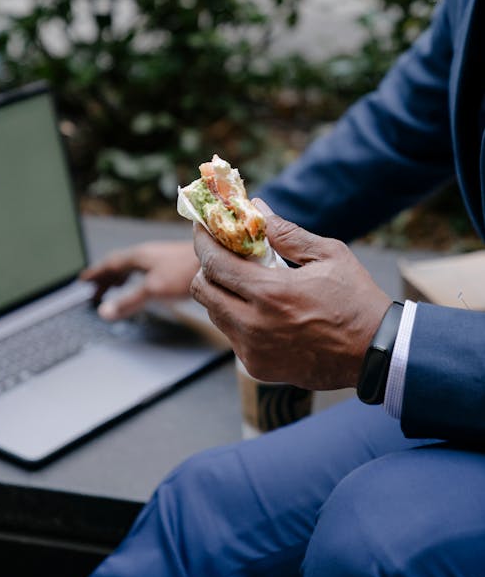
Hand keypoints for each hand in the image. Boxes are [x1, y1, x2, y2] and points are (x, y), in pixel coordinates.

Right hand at [81, 241, 198, 319]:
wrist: (220, 259)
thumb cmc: (187, 270)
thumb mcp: (152, 289)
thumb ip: (128, 301)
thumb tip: (105, 311)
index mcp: (139, 256)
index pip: (111, 263)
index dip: (96, 273)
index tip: (84, 280)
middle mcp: (150, 254)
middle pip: (121, 264)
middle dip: (107, 277)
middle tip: (96, 290)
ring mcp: (164, 258)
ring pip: (136, 267)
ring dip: (123, 277)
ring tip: (117, 286)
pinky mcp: (176, 265)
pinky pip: (149, 271)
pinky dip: (140, 279)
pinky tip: (148, 285)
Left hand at [190, 200, 390, 389]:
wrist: (374, 354)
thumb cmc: (356, 300)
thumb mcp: (328, 256)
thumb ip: (287, 233)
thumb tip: (257, 209)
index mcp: (270, 293)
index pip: (214, 263)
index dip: (202, 241)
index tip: (202, 227)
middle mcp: (253, 325)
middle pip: (203, 290)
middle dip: (207, 268)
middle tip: (223, 255)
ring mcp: (252, 350)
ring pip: (215, 314)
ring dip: (222, 293)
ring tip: (247, 282)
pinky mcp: (257, 367)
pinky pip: (233, 336)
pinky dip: (238, 318)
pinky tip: (262, 311)